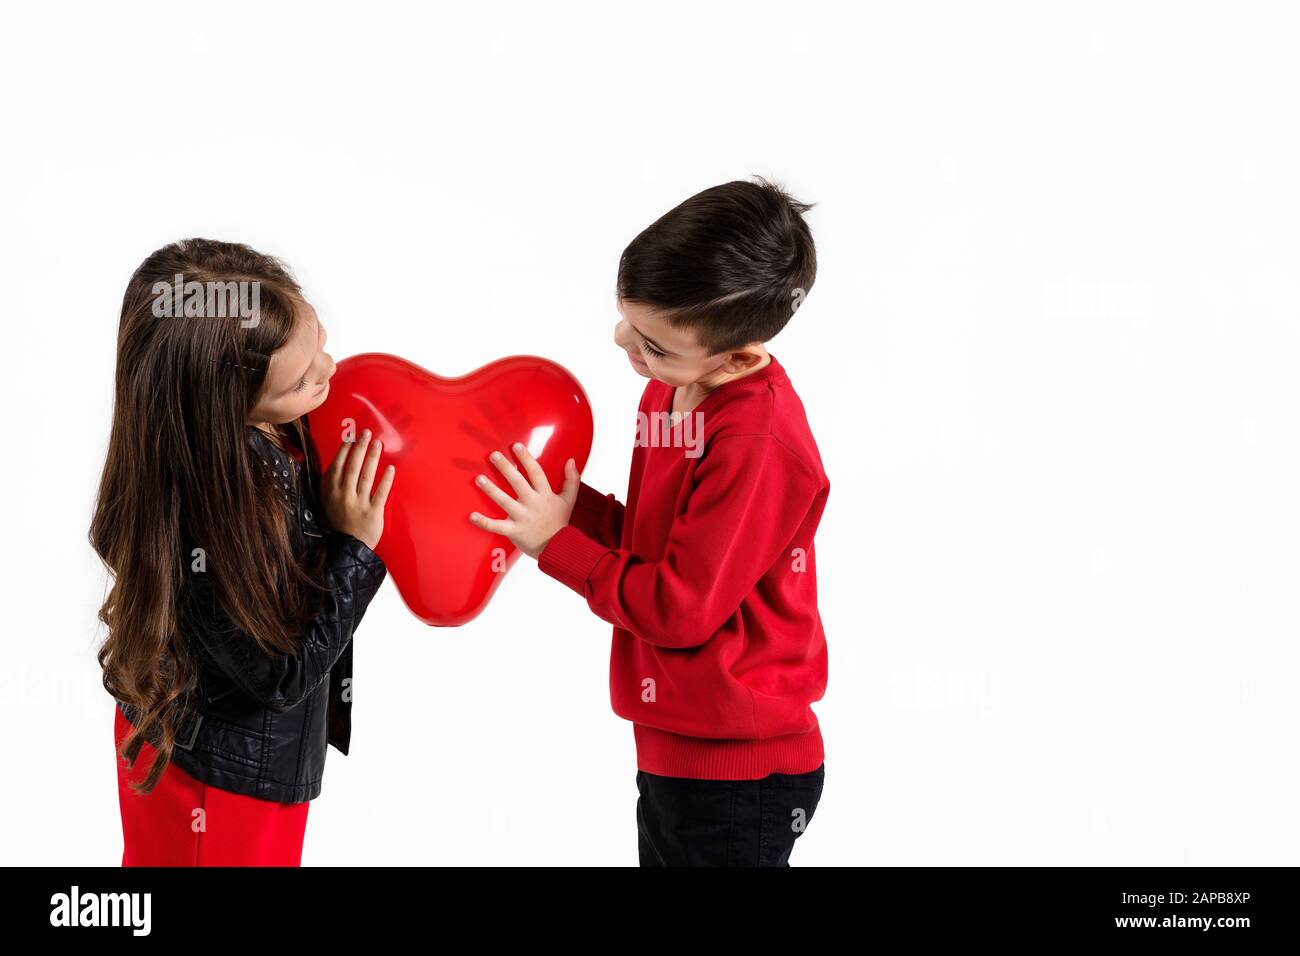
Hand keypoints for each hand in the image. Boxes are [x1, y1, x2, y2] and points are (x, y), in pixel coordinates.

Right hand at [322, 429, 394, 550]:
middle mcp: (344, 495)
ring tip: (378, 444)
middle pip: (353, 467)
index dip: (345, 450)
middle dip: (360, 448)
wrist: (346, 547)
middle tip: (366, 433)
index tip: (352, 437)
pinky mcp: (373, 512)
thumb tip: (337, 462)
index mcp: (331, 492)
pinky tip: (390, 468)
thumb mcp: (327, 502)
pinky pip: (381, 493)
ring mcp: (359, 504)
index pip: (338, 466)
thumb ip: (331, 484)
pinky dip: (386, 480)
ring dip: (372, 458)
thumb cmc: (338, 522)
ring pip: (367, 476)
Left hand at [468, 442, 578, 558]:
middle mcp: (533, 504)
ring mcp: (522, 518)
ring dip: (491, 490)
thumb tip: (571, 460)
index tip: (516, 446)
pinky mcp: (514, 531)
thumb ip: (572, 479)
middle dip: (506, 468)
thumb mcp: (569, 500)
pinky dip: (484, 522)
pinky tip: (472, 515)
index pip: (536, 473)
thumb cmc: (560, 522)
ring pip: (504, 501)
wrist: (557, 548)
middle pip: (518, 483)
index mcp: (545, 495)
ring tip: (479, 478)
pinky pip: (497, 526)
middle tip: (494, 455)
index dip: (526, 459)